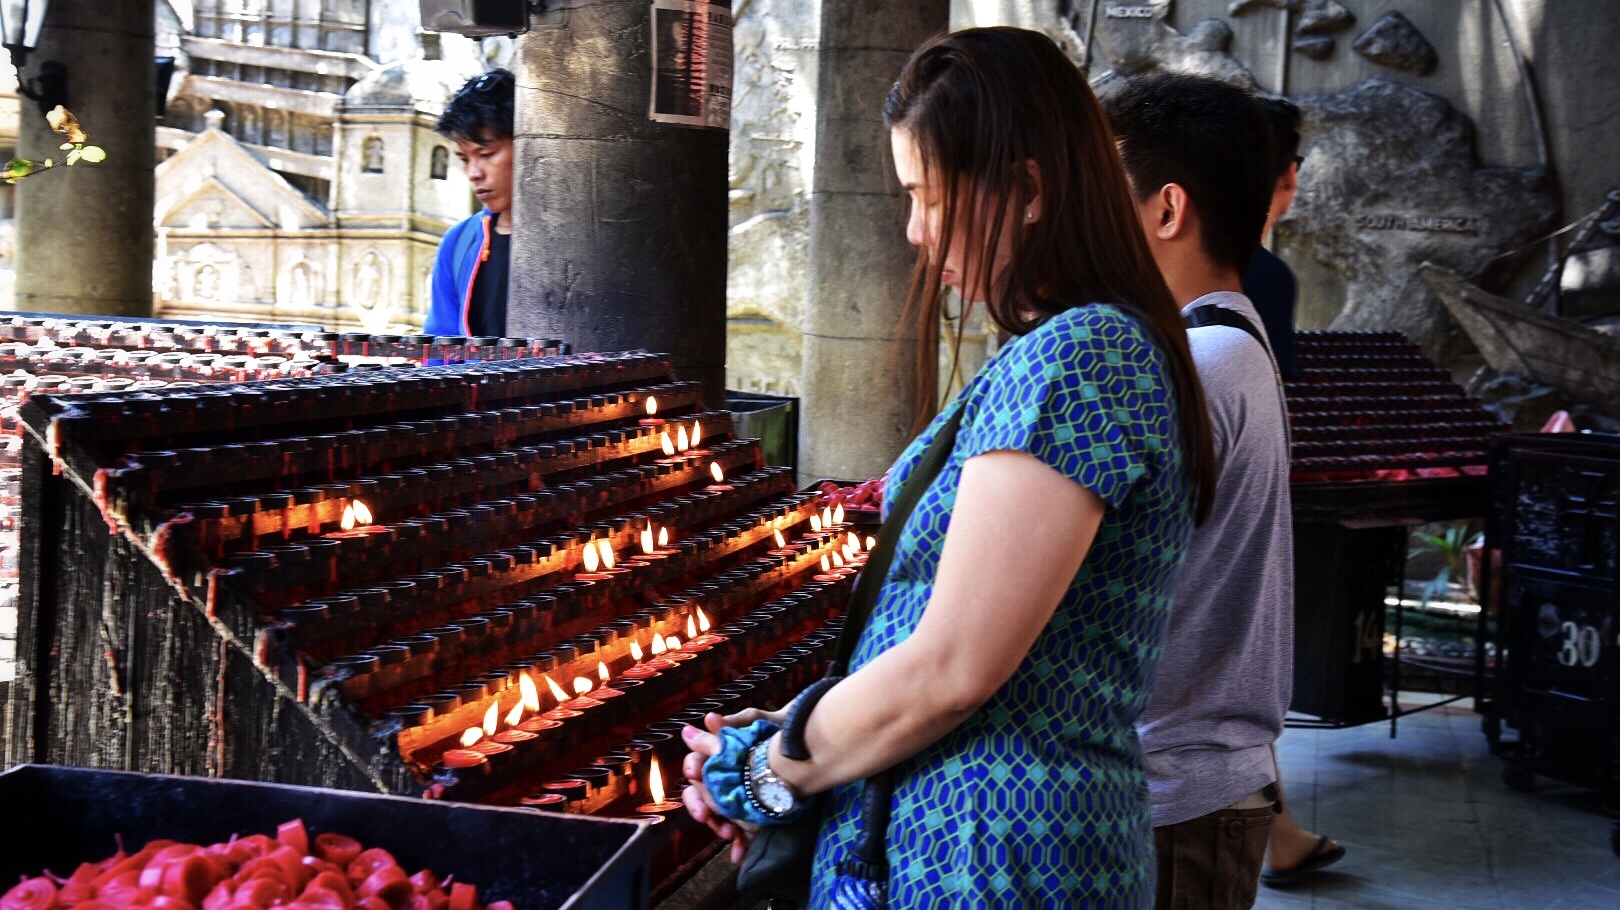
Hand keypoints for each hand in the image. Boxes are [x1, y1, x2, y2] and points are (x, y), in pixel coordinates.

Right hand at [679, 707, 786, 862]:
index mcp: (720, 756)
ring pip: (719, 816)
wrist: (808, 749)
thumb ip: (734, 723)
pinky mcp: (753, 814)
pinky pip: (742, 831)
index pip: (697, 764)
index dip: (694, 769)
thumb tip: (710, 718)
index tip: (696, 772)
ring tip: (729, 832)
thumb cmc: (780, 729)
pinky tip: (739, 854)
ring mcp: (738, 798)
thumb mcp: (759, 723)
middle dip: (700, 805)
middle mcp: (724, 779)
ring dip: (718, 825)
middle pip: (702, 794)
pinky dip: (739, 843)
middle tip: (705, 814)